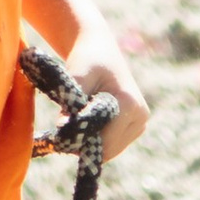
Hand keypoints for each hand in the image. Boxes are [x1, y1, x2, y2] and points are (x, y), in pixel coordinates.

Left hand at [58, 36, 150, 163]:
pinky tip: (84, 124)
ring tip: (73, 124)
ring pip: (111, 150)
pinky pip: (113, 144)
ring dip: (91, 143)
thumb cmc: (87, 60)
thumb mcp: (77, 76)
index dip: (81, 140)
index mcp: (130, 105)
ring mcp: (140, 124)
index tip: (59, 134)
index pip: (106, 140)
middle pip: (109, 149)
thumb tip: (63, 129)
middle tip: (61, 133)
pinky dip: (97, 139)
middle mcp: (140, 117)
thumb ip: (72, 103)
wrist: (99, 49)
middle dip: (85, 144)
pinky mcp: (135, 127)